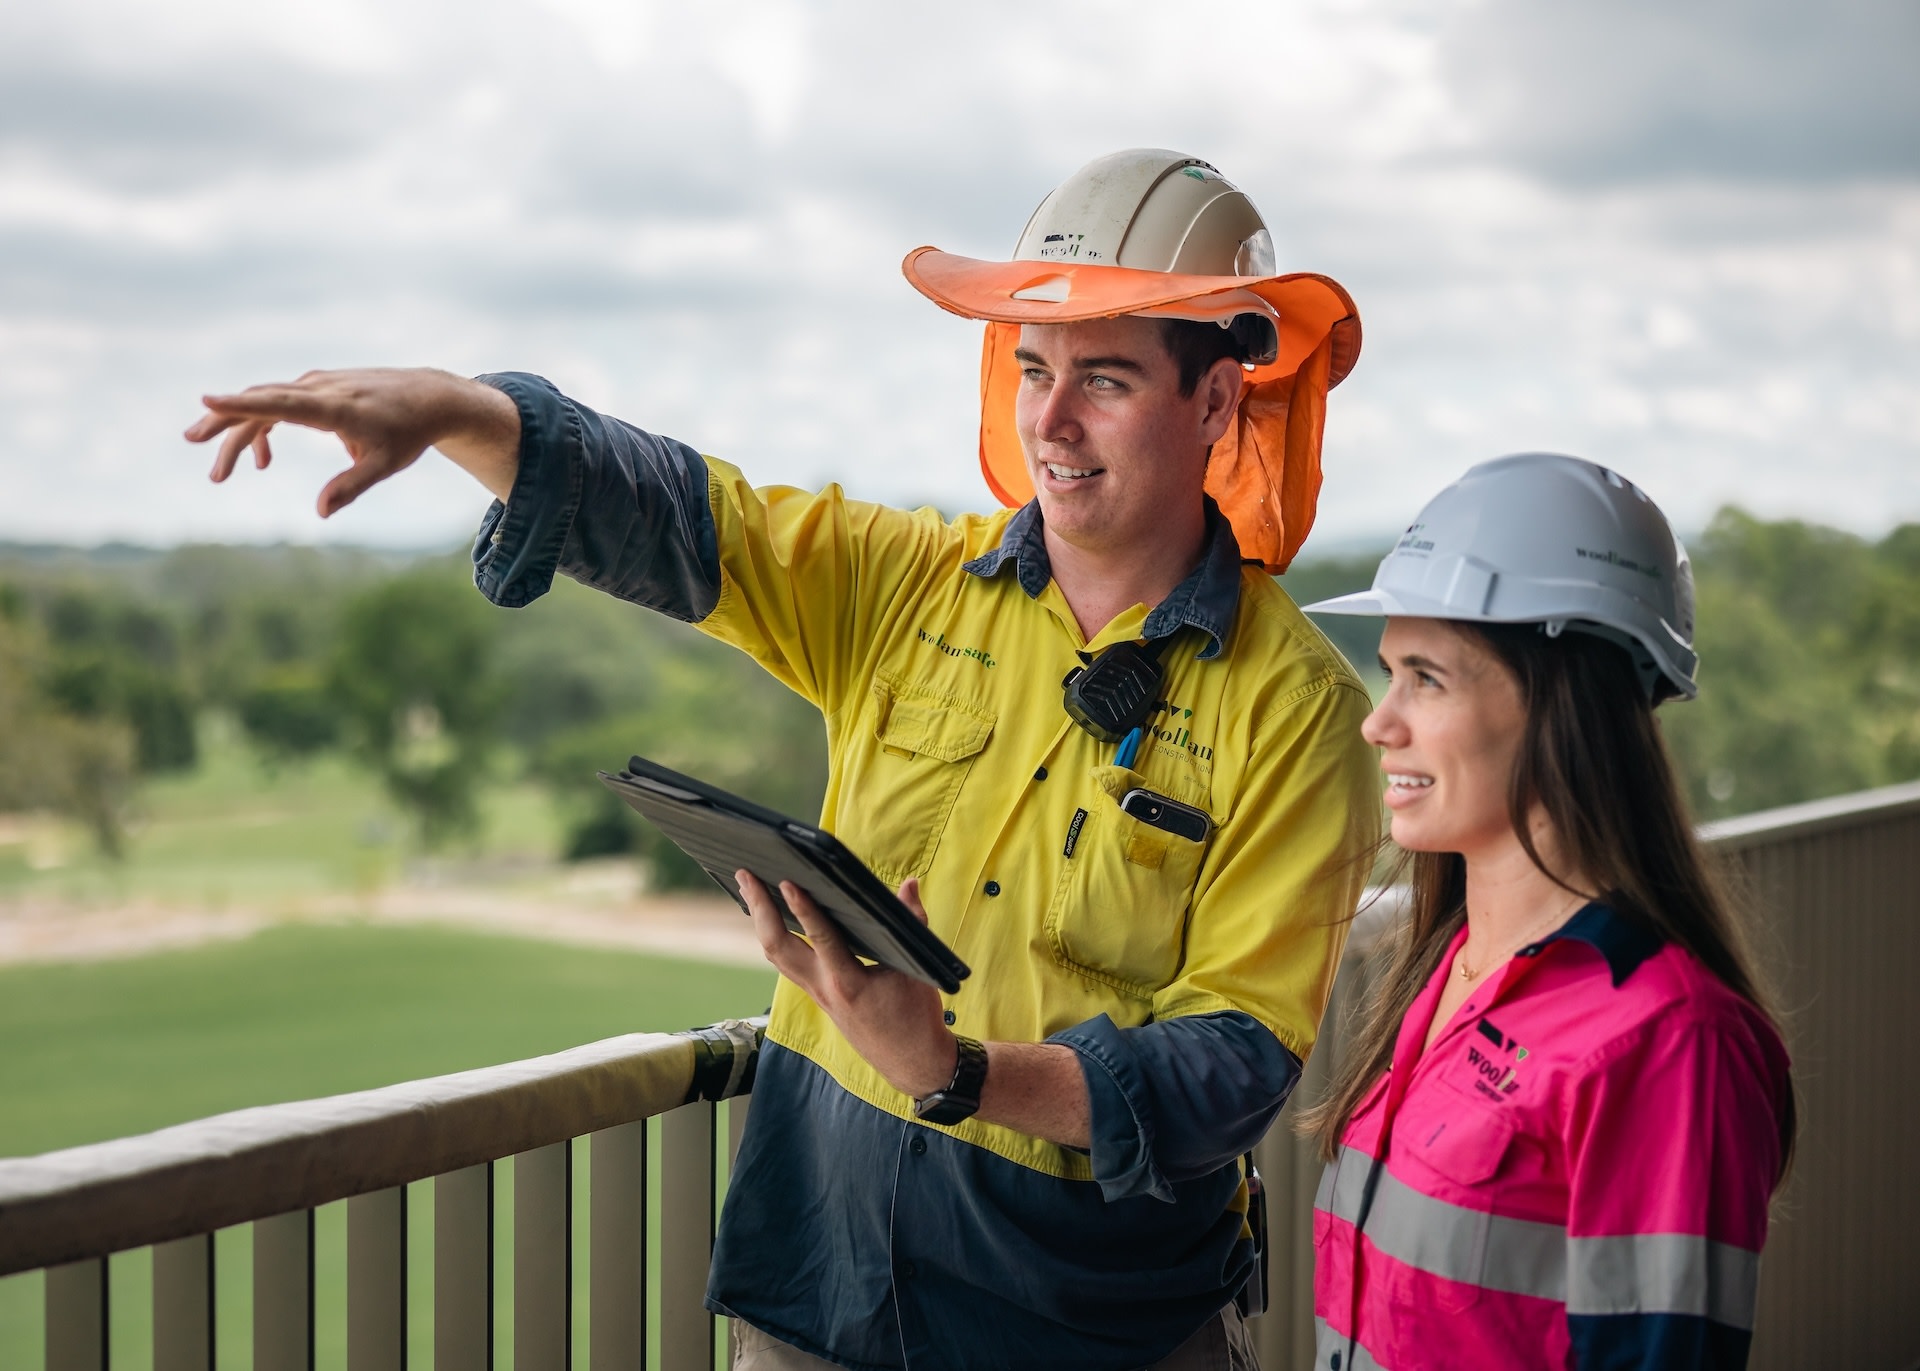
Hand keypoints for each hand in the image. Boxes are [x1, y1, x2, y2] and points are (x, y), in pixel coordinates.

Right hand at [183, 367, 521, 515]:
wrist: (428, 397)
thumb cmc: (408, 433)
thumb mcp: (386, 464)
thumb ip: (352, 487)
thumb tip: (320, 513)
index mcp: (334, 407)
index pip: (280, 402)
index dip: (242, 403)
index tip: (207, 399)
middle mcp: (320, 389)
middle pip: (261, 401)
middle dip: (224, 421)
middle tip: (191, 440)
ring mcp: (317, 384)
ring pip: (266, 402)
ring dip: (239, 432)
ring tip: (220, 471)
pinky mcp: (319, 388)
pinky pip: (281, 405)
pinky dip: (266, 430)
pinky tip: (263, 463)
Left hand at [737, 870, 956, 1098]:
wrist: (911, 1061)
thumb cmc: (916, 1016)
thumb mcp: (919, 968)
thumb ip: (912, 921)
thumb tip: (909, 884)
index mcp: (851, 983)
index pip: (821, 939)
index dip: (803, 909)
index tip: (788, 882)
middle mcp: (824, 989)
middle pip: (778, 948)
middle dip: (759, 909)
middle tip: (746, 875)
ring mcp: (816, 994)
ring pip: (776, 955)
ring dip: (760, 921)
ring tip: (749, 887)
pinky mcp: (816, 996)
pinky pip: (786, 963)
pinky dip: (775, 936)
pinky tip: (770, 917)